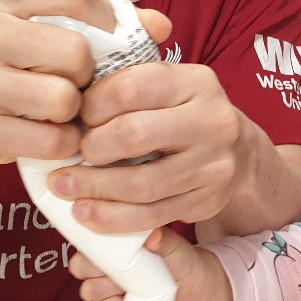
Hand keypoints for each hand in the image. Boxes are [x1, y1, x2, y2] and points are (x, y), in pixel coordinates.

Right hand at [0, 0, 171, 164]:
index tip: (108, 37)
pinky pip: (49, 141)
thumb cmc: (25, 55)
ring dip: (76, 111)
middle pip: (75, 51)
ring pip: (62, 99)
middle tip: (76, 80)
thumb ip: (112, 19)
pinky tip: (51, 132)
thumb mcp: (59, 23)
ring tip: (63, 107)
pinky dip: (63, 142)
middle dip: (88, 72)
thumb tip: (160, 27)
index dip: (108, 18)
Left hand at [47, 62, 248, 232]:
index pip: (130, 88)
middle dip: (92, 148)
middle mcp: (212, 121)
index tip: (77, 118)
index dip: (92, 105)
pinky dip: (113, 218)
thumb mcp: (166, 83)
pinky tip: (87, 213)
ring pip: (142, 184)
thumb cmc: (182, 113)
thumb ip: (126, 82)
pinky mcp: (207, 201)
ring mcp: (214, 165)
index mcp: (196, 81)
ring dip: (94, 188)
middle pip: (135, 135)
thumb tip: (67, 99)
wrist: (236, 151)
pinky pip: (152, 215)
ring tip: (64, 187)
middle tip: (72, 155)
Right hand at [70, 227, 234, 300]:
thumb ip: (165, 241)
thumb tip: (153, 234)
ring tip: (123, 293)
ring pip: (87, 290)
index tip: (103, 254)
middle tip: (117, 276)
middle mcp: (111, 262)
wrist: (198, 290)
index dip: (90, 247)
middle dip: (95, 273)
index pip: (89, 239)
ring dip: (101, 294)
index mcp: (120, 241)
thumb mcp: (179, 250)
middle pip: (82, 267)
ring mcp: (111, 285)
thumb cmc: (186, 264)